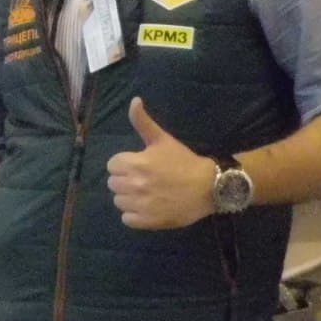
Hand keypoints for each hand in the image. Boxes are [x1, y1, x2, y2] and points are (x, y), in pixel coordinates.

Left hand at [107, 97, 215, 230]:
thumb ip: (143, 121)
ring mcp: (141, 204)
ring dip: (129, 198)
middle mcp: (135, 184)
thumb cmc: (184, 161)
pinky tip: (148, 207)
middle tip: (143, 179)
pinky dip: (134, 215)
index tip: (139, 165)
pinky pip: (127, 219)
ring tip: (146, 194)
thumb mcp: (163, 139)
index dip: (124, 164)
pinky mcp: (147, 221)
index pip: (112, 165)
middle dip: (125, 180)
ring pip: (119, 202)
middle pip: (113, 184)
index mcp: (136, 163)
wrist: (208, 186)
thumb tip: (134, 100)